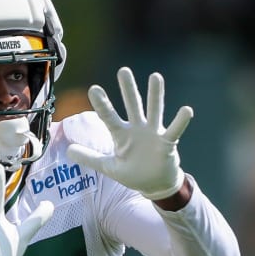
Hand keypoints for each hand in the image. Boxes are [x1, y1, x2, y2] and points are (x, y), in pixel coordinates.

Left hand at [66, 67, 192, 199]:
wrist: (155, 185)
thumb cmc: (133, 173)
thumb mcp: (109, 167)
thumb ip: (90, 158)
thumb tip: (67, 151)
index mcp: (122, 135)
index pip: (109, 117)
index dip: (102, 104)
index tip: (94, 88)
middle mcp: (137, 129)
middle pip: (132, 106)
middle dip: (128, 89)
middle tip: (123, 70)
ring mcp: (153, 134)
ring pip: (154, 110)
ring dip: (155, 95)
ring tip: (155, 77)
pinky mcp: (167, 142)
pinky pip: (175, 129)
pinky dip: (181, 121)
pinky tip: (186, 110)